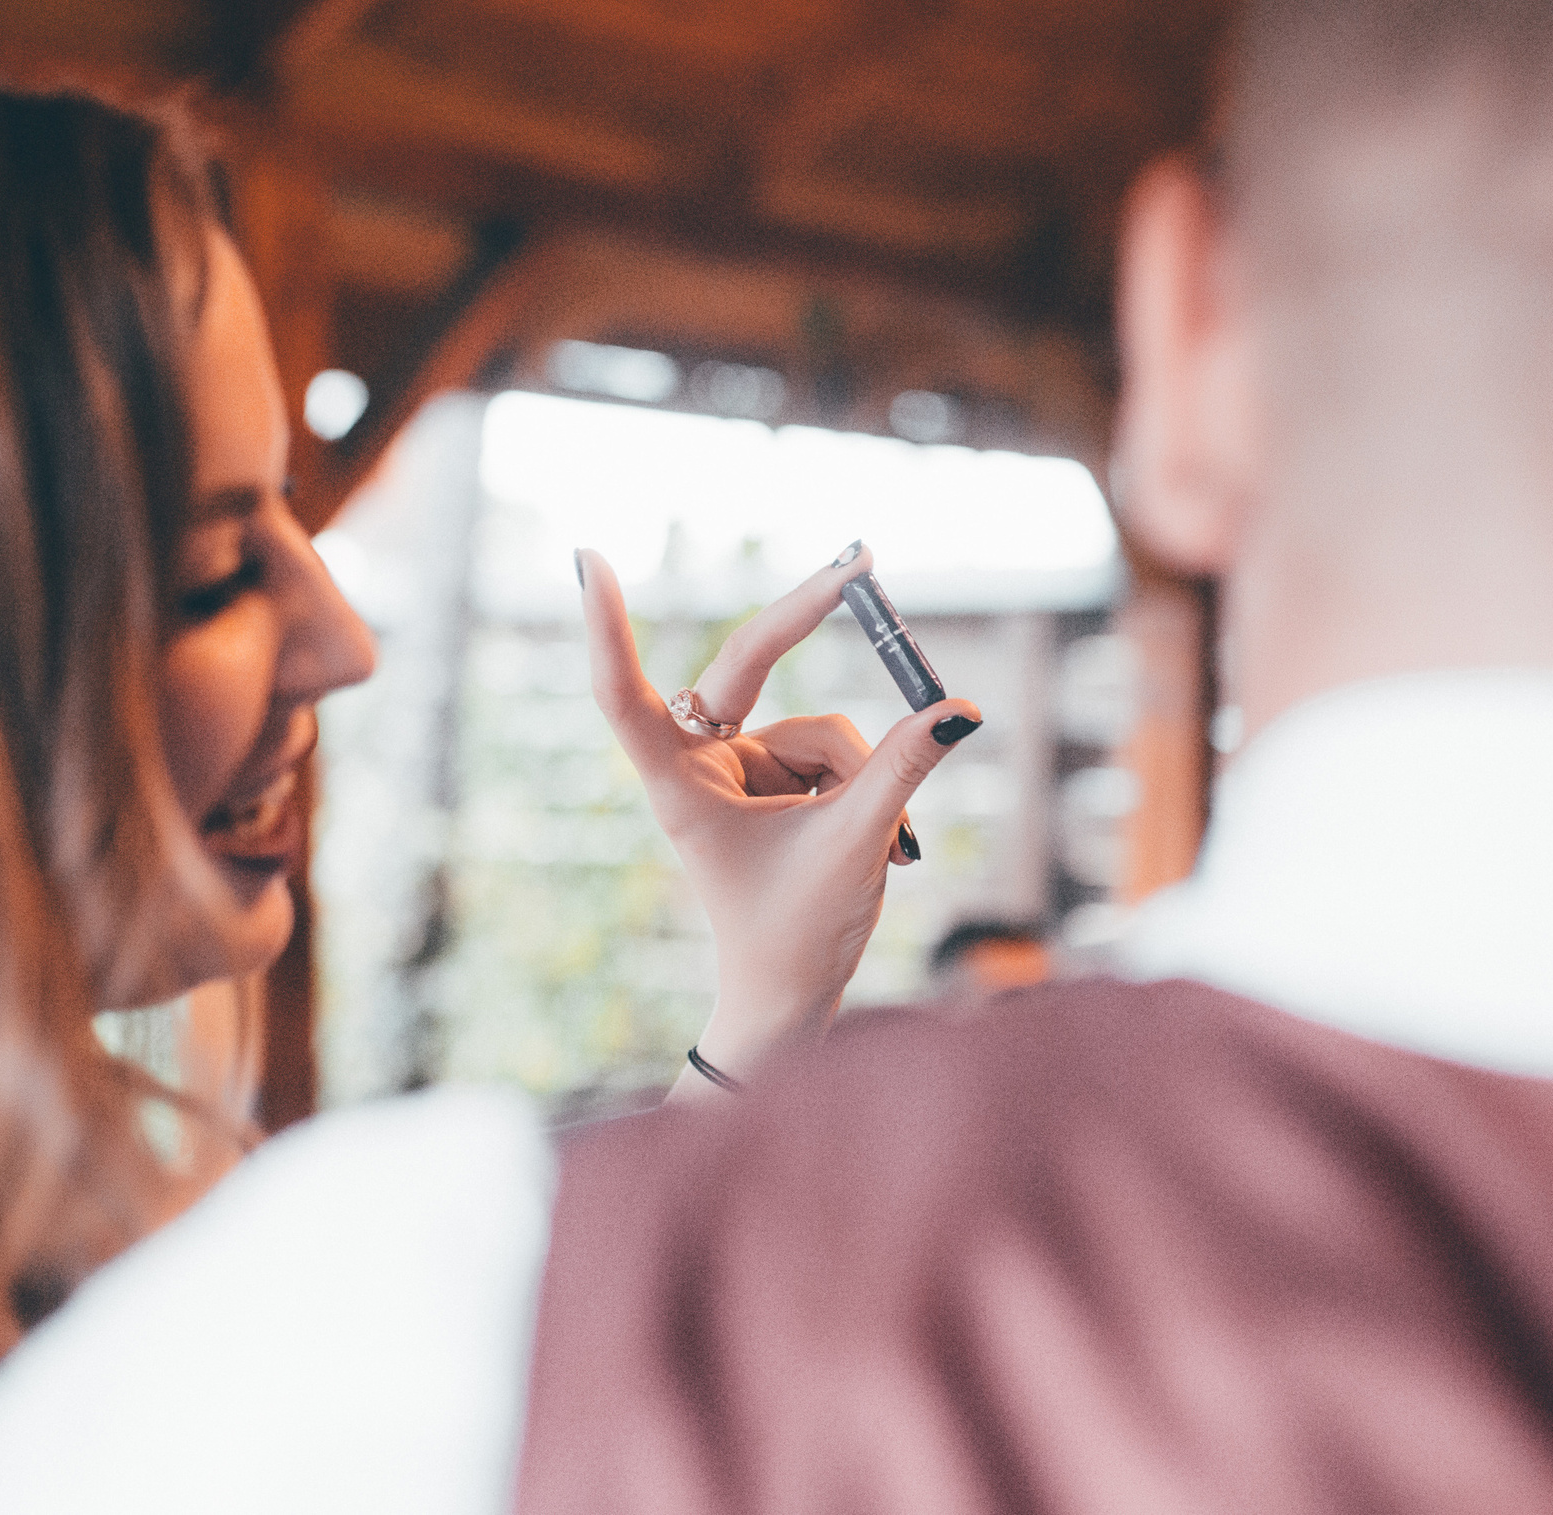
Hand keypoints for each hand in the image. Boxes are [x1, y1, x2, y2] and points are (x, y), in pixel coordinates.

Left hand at [576, 546, 980, 1094]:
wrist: (792, 994)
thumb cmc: (795, 934)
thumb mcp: (855, 846)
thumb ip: (903, 771)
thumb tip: (962, 709)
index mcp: (680, 786)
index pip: (626, 695)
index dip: (609, 628)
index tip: (590, 561)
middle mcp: (700, 766)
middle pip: (747, 663)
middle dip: (806, 614)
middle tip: (862, 558)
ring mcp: (738, 768)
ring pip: (821, 727)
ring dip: (859, 775)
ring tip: (872, 842)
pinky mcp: (774, 777)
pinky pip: (837, 750)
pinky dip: (864, 785)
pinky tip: (874, 836)